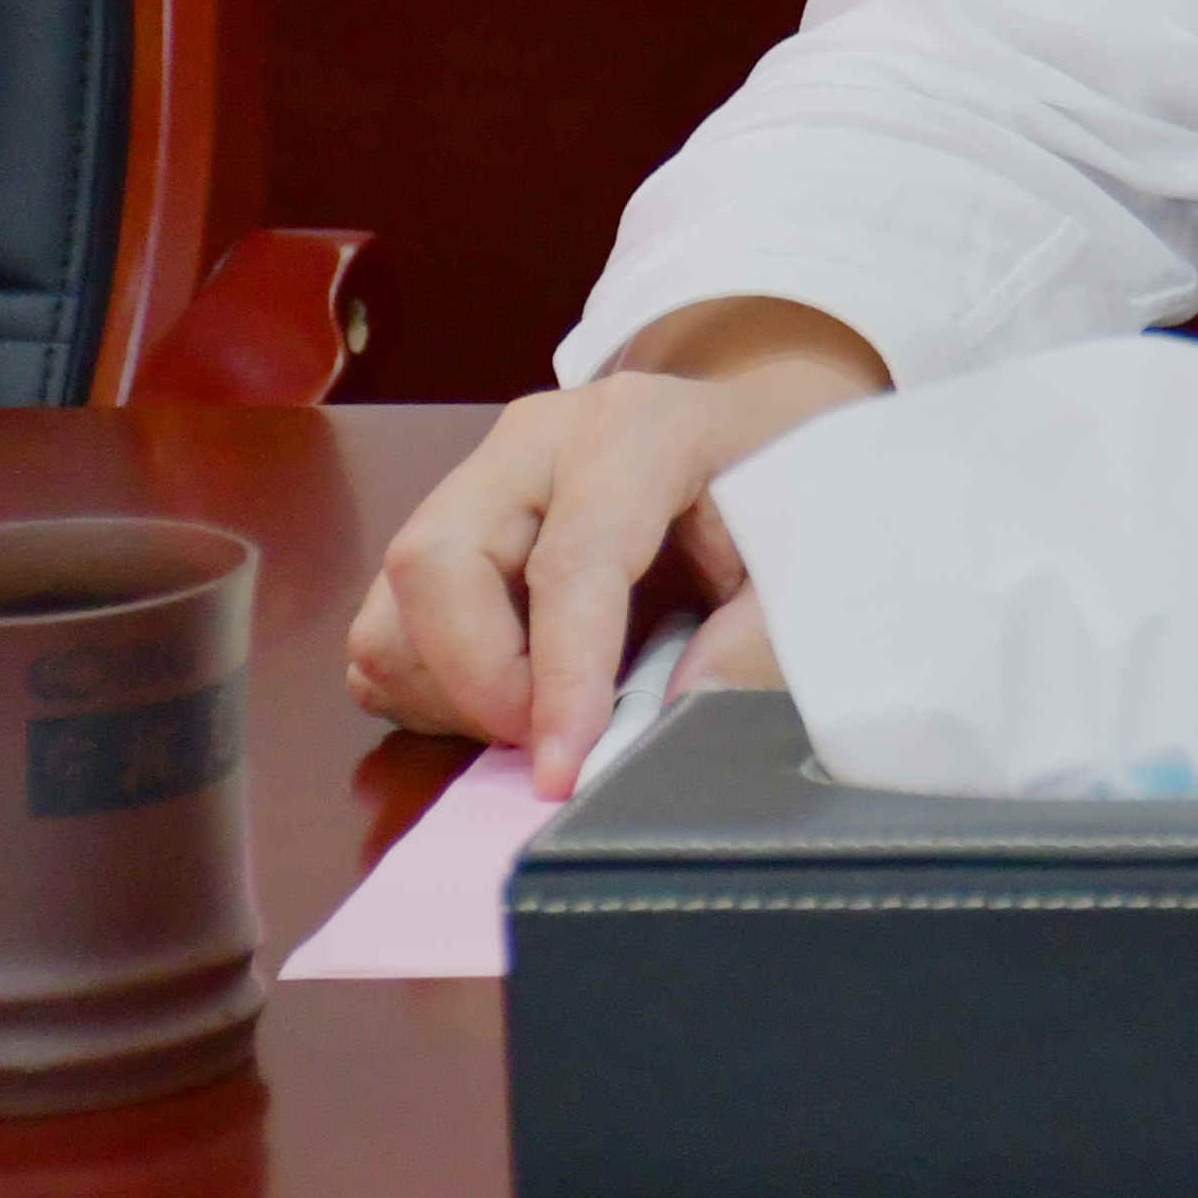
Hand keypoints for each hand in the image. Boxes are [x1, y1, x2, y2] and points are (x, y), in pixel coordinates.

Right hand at [344, 297, 882, 794]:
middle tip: (549, 739)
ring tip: (538, 713)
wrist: (755, 427)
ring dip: (447, 693)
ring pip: (391, 604)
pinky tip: (509, 692)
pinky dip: (428, 687)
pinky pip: (385, 629)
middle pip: (435, 564)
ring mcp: (475, 478)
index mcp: (635, 430)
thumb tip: (669, 719)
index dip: (561, 678)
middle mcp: (534, 440)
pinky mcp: (443, 524)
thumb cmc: (785, 486)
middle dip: (479, 683)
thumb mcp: (812, 552)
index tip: (563, 771)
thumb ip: (755, 636)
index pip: (572, 561)